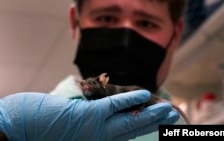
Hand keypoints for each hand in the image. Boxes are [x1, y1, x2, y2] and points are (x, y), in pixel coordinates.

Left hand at [0, 90, 178, 140]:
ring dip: (149, 114)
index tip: (160, 121)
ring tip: (166, 109)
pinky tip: (144, 95)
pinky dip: (129, 101)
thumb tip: (114, 112)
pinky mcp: (88, 117)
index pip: (128, 134)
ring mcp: (96, 128)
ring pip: (129, 122)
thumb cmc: (47, 130)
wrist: (23, 129)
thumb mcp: (78, 131)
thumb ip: (98, 124)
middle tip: (173, 116)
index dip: (146, 127)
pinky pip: (113, 108)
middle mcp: (102, 139)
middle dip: (155, 123)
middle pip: (134, 130)